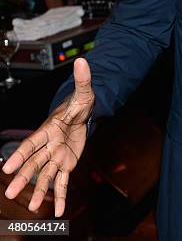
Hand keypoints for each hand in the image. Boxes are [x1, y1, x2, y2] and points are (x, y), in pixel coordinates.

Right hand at [2, 58, 93, 216]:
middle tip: (10, 191)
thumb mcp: (84, 91)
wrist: (84, 113)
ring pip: (46, 175)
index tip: (6, 166)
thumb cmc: (80, 102)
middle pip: (34, 162)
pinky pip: (62, 182)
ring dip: (39, 191)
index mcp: (49, 129)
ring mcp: (56, 155)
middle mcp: (49, 145)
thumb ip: (83, 78)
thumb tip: (82, 60)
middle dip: (23, 176)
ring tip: (33, 208)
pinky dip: (60, 196)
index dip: (20, 154)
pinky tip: (58, 211)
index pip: (32, 143)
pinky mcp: (66, 163)